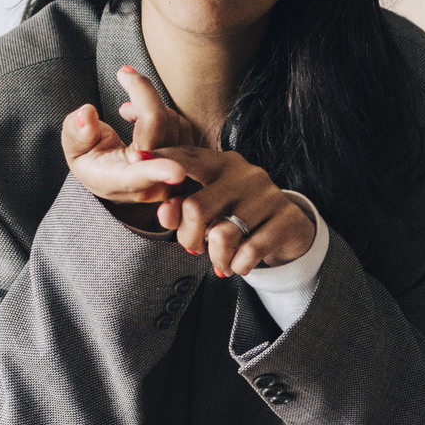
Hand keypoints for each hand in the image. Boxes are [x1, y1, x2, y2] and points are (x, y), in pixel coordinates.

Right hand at [61, 95, 187, 213]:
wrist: (111, 173)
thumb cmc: (90, 159)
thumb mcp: (73, 148)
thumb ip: (76, 132)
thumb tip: (86, 114)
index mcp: (118, 182)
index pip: (139, 174)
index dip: (157, 171)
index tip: (176, 172)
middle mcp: (152, 183)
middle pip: (159, 126)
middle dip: (142, 94)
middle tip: (124, 74)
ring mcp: (175, 176)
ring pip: (174, 122)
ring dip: (149, 105)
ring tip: (126, 111)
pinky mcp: (188, 164)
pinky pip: (183, 124)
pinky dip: (162, 111)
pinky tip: (141, 116)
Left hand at [137, 143, 316, 278]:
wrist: (289, 230)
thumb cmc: (239, 216)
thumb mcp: (211, 208)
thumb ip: (182, 208)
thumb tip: (165, 213)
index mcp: (222, 164)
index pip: (186, 158)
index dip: (160, 159)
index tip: (135, 161)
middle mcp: (244, 175)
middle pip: (196, 208)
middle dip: (188, 238)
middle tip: (194, 248)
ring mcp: (268, 196)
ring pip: (222, 235)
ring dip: (216, 256)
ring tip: (222, 259)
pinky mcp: (286, 219)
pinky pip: (249, 252)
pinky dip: (238, 266)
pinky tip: (240, 263)